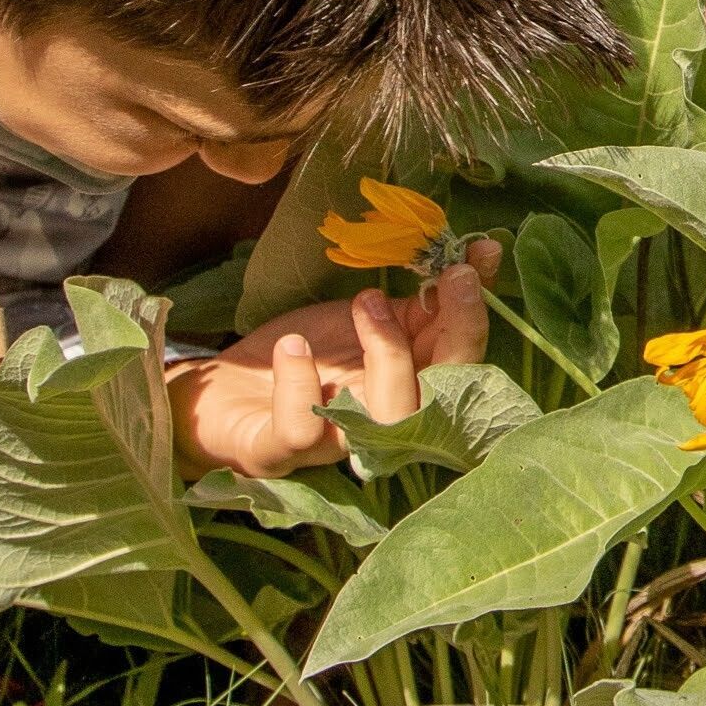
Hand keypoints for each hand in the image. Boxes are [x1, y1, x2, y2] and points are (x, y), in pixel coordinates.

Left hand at [168, 240, 497, 477]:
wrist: (224, 385)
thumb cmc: (304, 351)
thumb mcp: (363, 317)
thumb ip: (412, 305)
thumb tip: (469, 261)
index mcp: (405, 384)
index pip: (460, 359)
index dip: (477, 311)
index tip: (481, 253)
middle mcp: (379, 420)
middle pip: (441, 398)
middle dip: (458, 334)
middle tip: (450, 277)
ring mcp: (330, 440)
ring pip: (387, 420)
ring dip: (388, 354)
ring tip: (362, 302)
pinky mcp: (276, 452)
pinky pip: (301, 430)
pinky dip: (299, 384)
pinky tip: (291, 346)